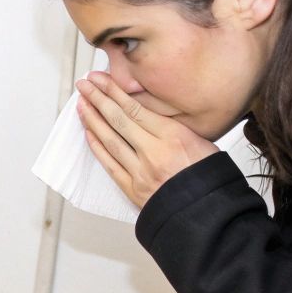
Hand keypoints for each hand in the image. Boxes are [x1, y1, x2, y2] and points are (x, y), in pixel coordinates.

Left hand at [76, 72, 221, 208]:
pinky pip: (110, 164)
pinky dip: (98, 147)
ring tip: (82, 104)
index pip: (135, 108)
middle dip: (98, 99)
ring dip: (93, 120)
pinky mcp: (133, 189)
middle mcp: (153, 152)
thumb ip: (174, 126)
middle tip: (84, 85)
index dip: (114, 92)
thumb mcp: (202, 141)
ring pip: (110, 140)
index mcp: (173, 136)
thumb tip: (153, 112)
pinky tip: (89, 133)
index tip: (100, 79)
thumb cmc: (209, 177)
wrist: (207, 212)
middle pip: (118, 120)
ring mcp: (140, 171)